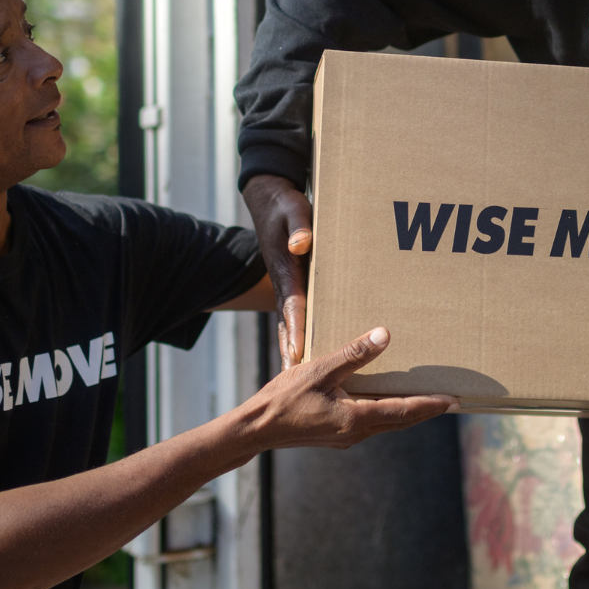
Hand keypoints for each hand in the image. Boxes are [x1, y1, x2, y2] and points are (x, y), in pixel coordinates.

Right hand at [243, 173, 312, 368]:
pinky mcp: (294, 287)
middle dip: (294, 355)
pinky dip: (305, 335)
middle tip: (296, 386)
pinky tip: (319, 353)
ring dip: (298, 351)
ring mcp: (288, 289)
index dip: (297, 331)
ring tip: (305, 381)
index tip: (298, 355)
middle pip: (291, 326)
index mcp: (285, 272)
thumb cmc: (284, 207)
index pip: (292, 307)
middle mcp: (285, 286)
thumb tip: (301, 244)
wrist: (269, 203)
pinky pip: (300, 316)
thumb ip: (298, 227)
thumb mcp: (293, 211)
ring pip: (294, 325)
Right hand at [245, 327, 454, 449]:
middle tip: (450, 402)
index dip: (430, 405)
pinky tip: (385, 401)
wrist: (256, 429)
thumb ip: (353, 354)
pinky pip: (371, 423)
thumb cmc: (285, 399)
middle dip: (426, 410)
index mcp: (357, 418)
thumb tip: (384, 335)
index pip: (404, 411)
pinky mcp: (337, 435)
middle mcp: (357, 433)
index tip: (453, 400)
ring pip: (387, 424)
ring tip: (425, 400)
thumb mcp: (320, 370)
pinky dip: (387, 413)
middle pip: (401, 421)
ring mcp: (346, 437)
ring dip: (407, 412)